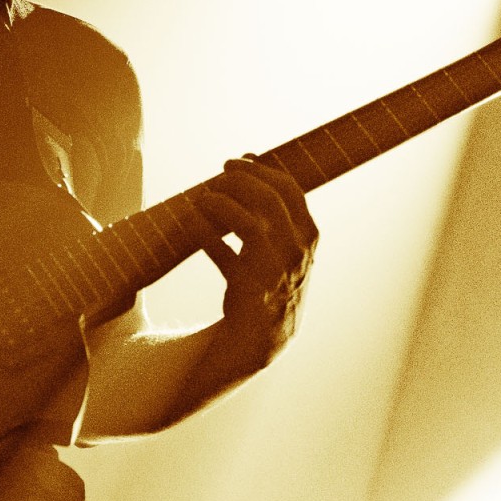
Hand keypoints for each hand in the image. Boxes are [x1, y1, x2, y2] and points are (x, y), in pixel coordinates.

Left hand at [190, 155, 318, 364]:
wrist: (264, 340)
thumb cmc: (268, 287)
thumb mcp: (281, 249)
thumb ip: (271, 217)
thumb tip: (247, 174)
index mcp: (308, 236)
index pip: (290, 189)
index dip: (263, 169)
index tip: (242, 160)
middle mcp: (298, 250)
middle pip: (271, 197)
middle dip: (242, 178)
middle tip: (219, 173)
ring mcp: (277, 268)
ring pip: (250, 219)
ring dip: (222, 201)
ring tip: (202, 197)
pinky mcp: (251, 285)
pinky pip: (224, 249)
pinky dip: (205, 232)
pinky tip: (192, 221)